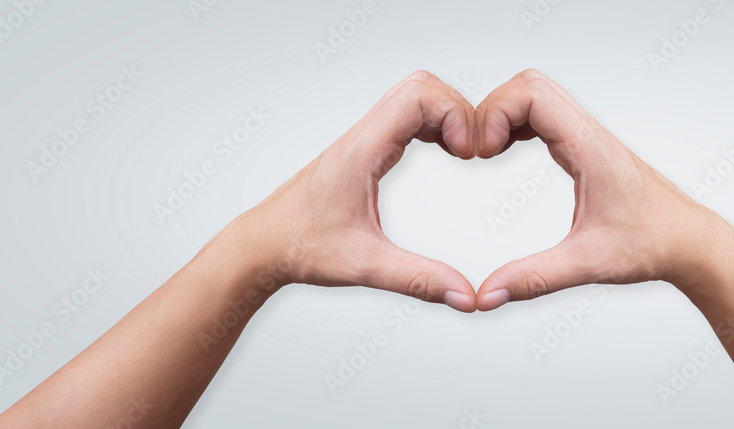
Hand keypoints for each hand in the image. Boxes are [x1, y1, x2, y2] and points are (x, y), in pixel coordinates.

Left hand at [228, 71, 478, 311]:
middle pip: (421, 86)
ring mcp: (363, 139)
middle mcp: (362, 136)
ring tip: (462, 152)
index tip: (468, 154)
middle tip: (471, 152)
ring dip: (446, 114)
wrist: (262, 244)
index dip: (455, 114)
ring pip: (413, 95)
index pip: (418, 96)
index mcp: (362, 151)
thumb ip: (418, 280)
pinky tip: (443, 151)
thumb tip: (465, 296)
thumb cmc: (300, 247)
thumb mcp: (364, 266)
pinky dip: (433, 124)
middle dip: (457, 110)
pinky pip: (405, 115)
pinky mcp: (365, 148)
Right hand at [473, 69, 733, 310]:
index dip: (495, 113)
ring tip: (486, 152)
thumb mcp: (588, 264)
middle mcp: (588, 133)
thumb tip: (487, 295)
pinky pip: (543, 114)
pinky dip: (516, 123)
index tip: (482, 154)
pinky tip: (505, 152)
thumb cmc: (654, 244)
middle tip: (478, 152)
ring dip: (503, 114)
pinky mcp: (585, 147)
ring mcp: (587, 136)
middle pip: (528, 84)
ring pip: (535, 94)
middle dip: (491, 110)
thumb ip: (534, 278)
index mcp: (589, 147)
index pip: (532, 94)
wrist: (690, 241)